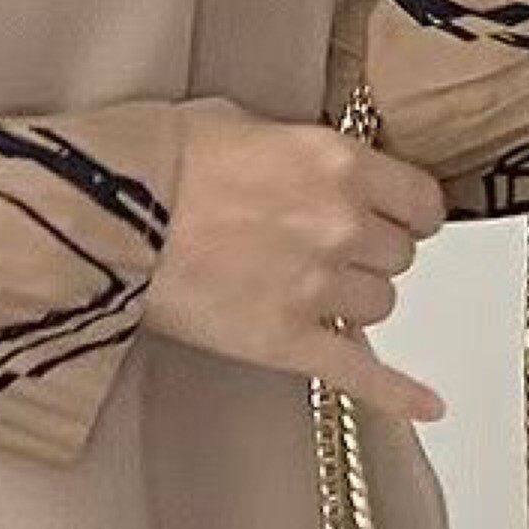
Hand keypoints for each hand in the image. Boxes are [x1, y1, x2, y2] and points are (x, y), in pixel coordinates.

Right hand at [144, 96, 449, 424]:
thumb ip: (294, 149)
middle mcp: (340, 225)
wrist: (100, 218)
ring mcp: (315, 288)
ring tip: (302, 288)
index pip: (418, 200)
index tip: (393, 216)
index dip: (405, 211)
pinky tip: (427, 407)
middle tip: (323, 248)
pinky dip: (397, 394)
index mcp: (338, 164)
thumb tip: (309, 168)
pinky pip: (359, 372)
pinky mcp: (284, 341)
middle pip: (397, 256)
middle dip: (367, 253)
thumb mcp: (235, 122)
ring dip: (351, 299)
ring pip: (378, 306)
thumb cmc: (154, 163)